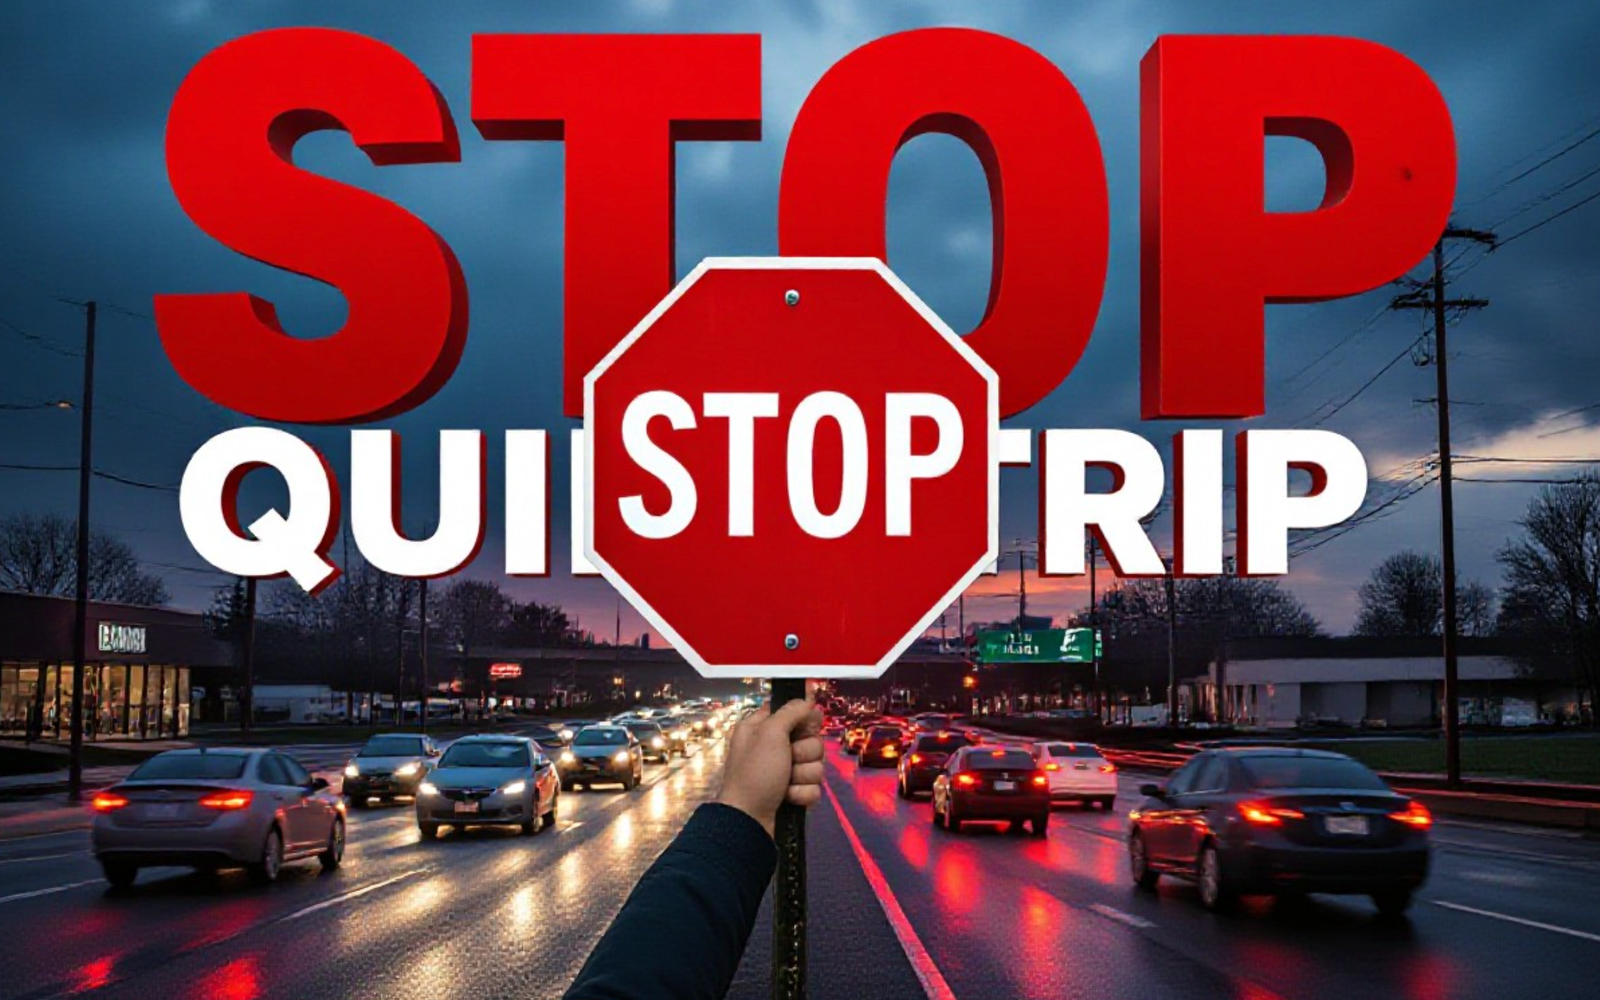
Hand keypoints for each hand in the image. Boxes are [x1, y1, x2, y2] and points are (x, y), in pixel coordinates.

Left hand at [717, 690, 823, 837]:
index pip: (795, 714)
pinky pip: (814, 787)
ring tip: (784, 784)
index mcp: (763, 728)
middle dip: (804, 754)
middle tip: (788, 761)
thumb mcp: (769, 734)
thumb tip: (807, 700)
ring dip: (803, 776)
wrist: (749, 820)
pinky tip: (788, 798)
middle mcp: (774, 747)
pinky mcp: (794, 793)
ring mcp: (785, 772)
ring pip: (816, 765)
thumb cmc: (755, 773)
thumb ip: (791, 713)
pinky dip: (802, 794)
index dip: (804, 721)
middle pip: (812, 740)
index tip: (804, 729)